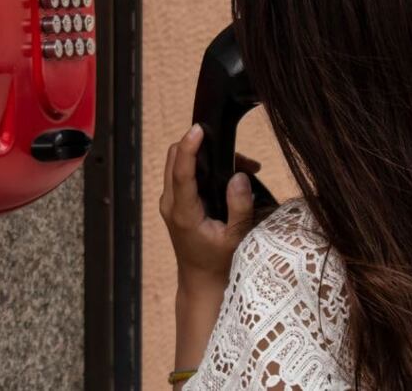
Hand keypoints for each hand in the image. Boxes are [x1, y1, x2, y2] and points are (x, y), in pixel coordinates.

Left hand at [159, 124, 259, 296]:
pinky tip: (230, 175)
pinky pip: (182, 174)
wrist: (201, 281)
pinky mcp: (175, 203)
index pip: (181, 172)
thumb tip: (239, 175)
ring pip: (177, 163)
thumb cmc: (220, 263)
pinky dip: (202, 166)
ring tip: (241, 165)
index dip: (189, 147)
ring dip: (203, 156)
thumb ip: (239, 206)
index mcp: (184, 213)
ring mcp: (170, 203)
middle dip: (200, 147)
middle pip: (174, 159)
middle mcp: (171, 204)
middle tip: (235, 153)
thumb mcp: (236, 238)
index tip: (199, 129)